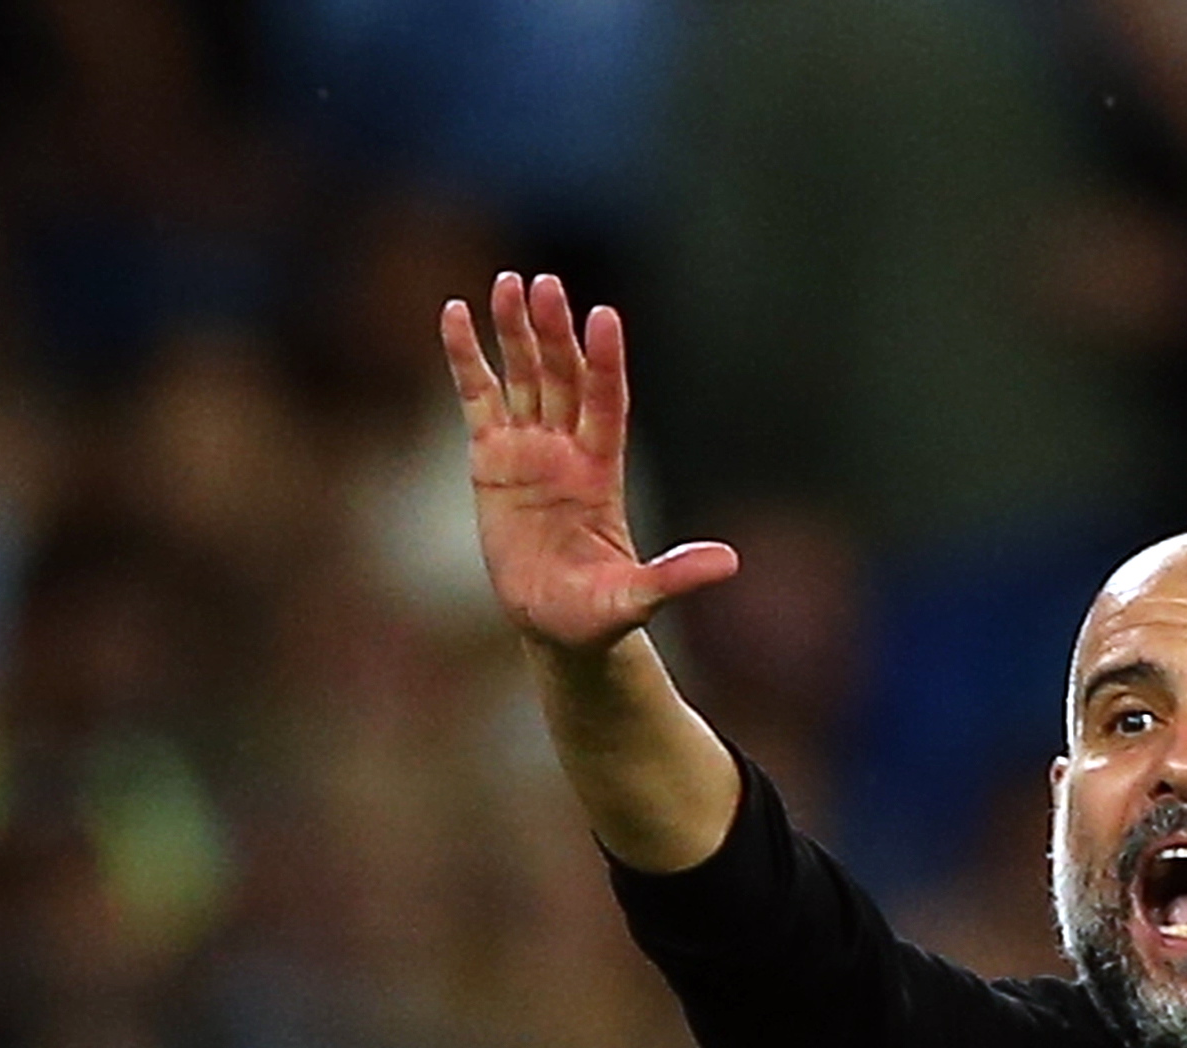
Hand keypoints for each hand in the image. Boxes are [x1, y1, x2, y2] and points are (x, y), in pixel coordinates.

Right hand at [441, 272, 739, 652]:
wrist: (557, 625)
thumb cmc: (600, 614)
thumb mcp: (637, 598)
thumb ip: (675, 576)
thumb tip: (731, 563)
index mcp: (603, 473)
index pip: (607, 403)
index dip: (606, 362)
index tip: (605, 317)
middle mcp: (568, 451)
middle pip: (562, 378)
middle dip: (554, 333)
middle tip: (547, 284)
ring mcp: (529, 450)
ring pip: (522, 377)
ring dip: (516, 331)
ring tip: (509, 282)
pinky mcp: (490, 458)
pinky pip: (477, 397)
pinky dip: (466, 356)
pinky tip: (455, 313)